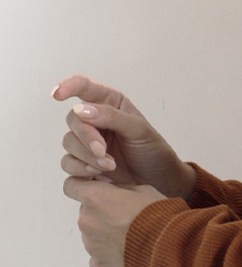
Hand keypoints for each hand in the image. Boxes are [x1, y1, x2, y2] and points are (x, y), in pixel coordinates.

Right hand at [53, 74, 195, 198]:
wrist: (158, 180)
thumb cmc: (152, 150)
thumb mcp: (139, 129)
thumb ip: (111, 116)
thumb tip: (81, 109)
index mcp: (109, 103)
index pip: (84, 87)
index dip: (68, 86)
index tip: (57, 94)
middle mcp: (94, 119)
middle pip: (74, 120)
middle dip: (86, 138)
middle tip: (103, 152)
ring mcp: (87, 142)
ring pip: (69, 142)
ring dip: (86, 156)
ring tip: (109, 165)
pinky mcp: (83, 163)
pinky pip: (69, 163)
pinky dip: (81, 169)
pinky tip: (99, 175)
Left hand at [63, 176, 165, 266]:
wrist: (169, 247)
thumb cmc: (158, 214)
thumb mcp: (142, 189)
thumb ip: (119, 189)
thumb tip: (111, 192)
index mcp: (94, 197)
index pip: (71, 186)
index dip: (83, 186)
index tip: (96, 189)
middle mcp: (86, 220)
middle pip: (86, 212)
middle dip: (101, 212)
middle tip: (126, 216)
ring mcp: (90, 245)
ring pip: (93, 235)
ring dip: (107, 234)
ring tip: (132, 236)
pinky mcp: (99, 265)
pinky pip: (99, 257)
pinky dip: (110, 254)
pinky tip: (130, 251)